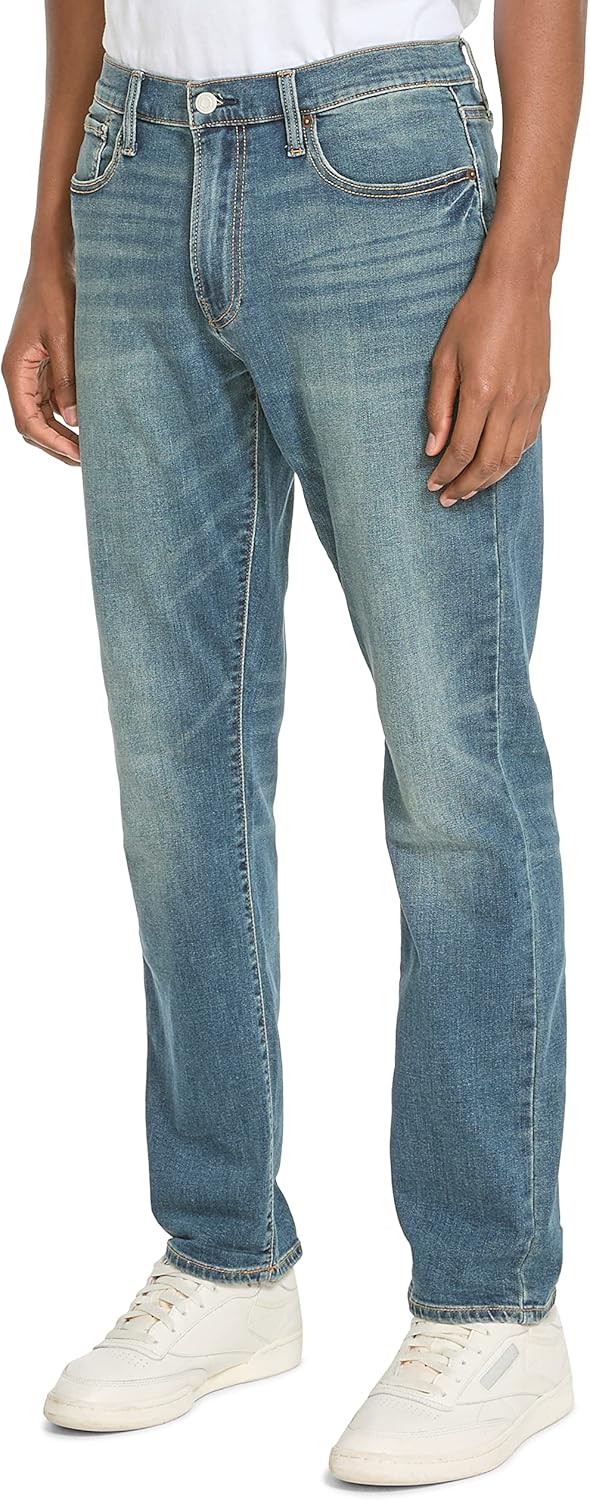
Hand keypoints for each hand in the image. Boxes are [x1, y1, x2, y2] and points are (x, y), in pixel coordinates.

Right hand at [2, 253, 79, 465]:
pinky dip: (67, 415)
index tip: (79, 456)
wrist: (55, 261)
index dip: (53, 443)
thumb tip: (74, 420)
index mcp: (16, 370)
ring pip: (43, 415)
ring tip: (89, 448)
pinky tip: (87, 423)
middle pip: (33, 424)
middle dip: (57, 445)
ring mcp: (32, 371)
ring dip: (63, 434)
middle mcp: (20, 374)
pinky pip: (53, 399)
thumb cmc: (56, 292)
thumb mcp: (65, 337)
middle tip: (88, 460)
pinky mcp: (46, 364)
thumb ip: (67, 379)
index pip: (29, 421)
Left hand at [425, 260, 550, 505]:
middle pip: (488, 463)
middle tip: (447, 498)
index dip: (445, 473)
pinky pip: (527, 440)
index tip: (432, 483)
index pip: (461, 450)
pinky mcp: (541, 395)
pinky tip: (494, 465)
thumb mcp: (443, 358)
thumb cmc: (475, 316)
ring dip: (488, 480)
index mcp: (481, 392)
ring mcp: (530, 400)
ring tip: (468, 488)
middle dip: (465, 486)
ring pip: (511, 458)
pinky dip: (510, 460)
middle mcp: (510, 401)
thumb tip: (433, 447)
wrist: (517, 287)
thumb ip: (438, 406)